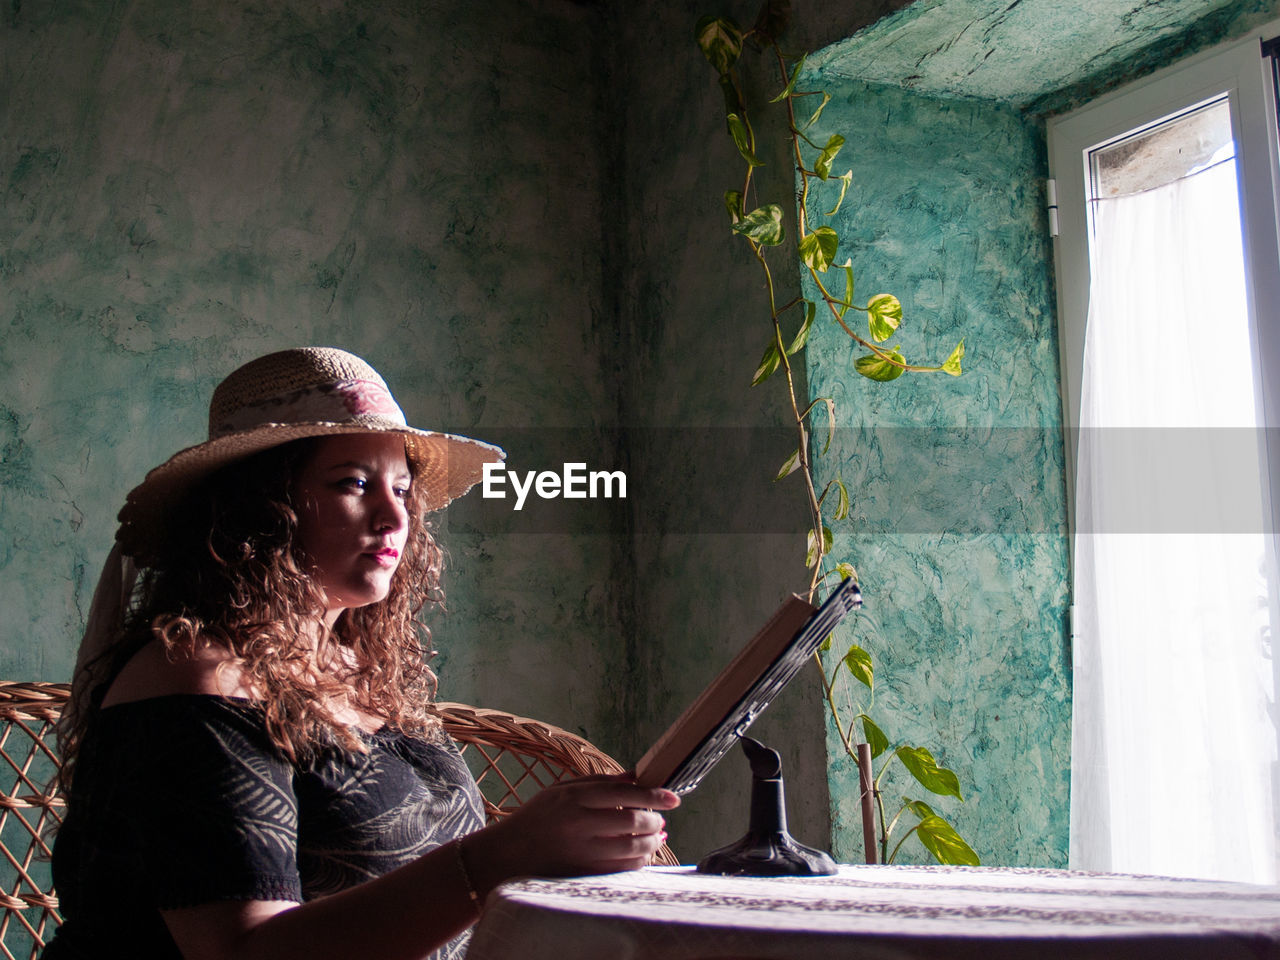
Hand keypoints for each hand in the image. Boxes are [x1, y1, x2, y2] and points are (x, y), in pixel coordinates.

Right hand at [464, 774, 679, 889]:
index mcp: (574, 798)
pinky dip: (639, 862)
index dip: (653, 795)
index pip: (623, 794)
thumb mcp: (561, 790)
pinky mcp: (583, 874)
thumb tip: (635, 777)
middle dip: (654, 820)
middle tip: (661, 819)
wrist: (507, 854)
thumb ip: (599, 782)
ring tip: (657, 836)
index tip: (673, 798)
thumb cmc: (537, 817)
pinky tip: (644, 854)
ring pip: (631, 848)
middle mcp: (579, 824)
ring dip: (652, 842)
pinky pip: (622, 870)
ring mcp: (581, 852)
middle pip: (631, 821)